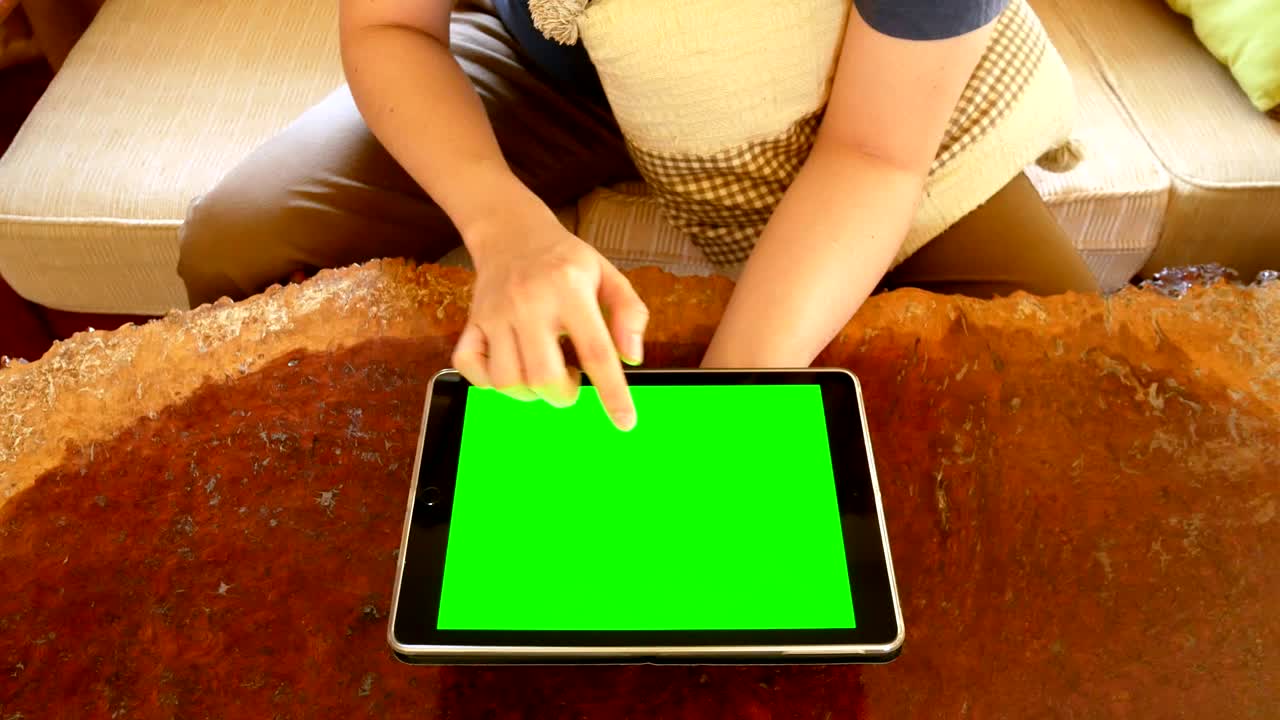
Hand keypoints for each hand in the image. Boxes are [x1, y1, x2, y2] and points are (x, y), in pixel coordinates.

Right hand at [452, 204, 647, 430]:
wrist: (512, 231)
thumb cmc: (567, 261)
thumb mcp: (608, 275)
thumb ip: (629, 313)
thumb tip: (632, 358)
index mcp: (570, 289)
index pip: (596, 351)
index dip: (613, 393)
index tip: (625, 422)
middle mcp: (530, 302)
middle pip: (544, 377)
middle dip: (564, 395)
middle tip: (571, 379)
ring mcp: (496, 313)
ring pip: (507, 381)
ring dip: (531, 392)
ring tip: (544, 373)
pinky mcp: (473, 321)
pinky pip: (471, 368)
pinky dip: (489, 383)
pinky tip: (512, 369)